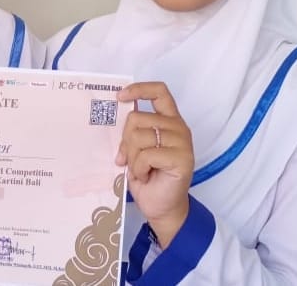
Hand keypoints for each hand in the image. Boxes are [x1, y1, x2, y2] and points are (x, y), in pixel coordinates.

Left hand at [115, 82, 193, 247]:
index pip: (159, 91)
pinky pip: (147, 155)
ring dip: (132, 158)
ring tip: (140, 170)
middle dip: (125, 141)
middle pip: (136, 118)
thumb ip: (132, 131)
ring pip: (139, 136)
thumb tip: (114, 114)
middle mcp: (178, 127)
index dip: (139, 89)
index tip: (120, 96)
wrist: (162, 207)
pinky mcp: (182, 158)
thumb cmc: (148, 177)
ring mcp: (182, 142)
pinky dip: (140, 168)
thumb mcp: (135, 149)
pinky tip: (146, 176)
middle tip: (128, 160)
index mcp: (168, 120)